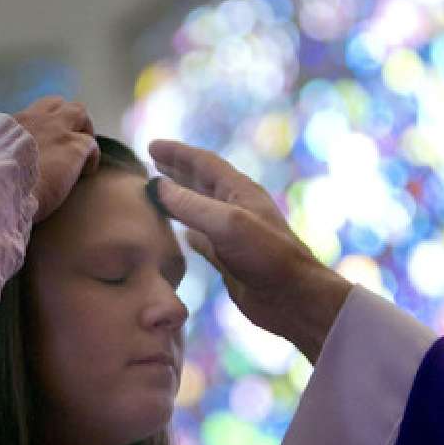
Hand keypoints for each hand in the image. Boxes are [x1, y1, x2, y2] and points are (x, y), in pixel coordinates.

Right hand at [13, 97, 100, 222]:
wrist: (0, 191)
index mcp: (8, 124)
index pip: (29, 115)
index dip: (38, 129)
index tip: (38, 146)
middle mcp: (34, 119)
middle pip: (56, 104)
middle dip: (64, 119)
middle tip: (65, 142)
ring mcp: (57, 129)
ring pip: (78, 112)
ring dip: (82, 129)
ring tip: (81, 153)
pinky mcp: (74, 147)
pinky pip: (91, 144)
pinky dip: (90, 158)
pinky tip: (85, 173)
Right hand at [149, 139, 351, 362]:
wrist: (292, 298)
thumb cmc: (266, 256)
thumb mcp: (228, 224)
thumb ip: (192, 205)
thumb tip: (158, 186)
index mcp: (240, 191)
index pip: (204, 163)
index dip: (178, 153)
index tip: (152, 146)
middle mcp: (235, 208)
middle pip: (201, 182)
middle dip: (177, 170)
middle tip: (151, 162)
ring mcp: (232, 234)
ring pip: (199, 209)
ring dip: (179, 198)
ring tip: (158, 193)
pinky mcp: (228, 258)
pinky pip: (201, 238)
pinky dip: (186, 230)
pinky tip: (178, 232)